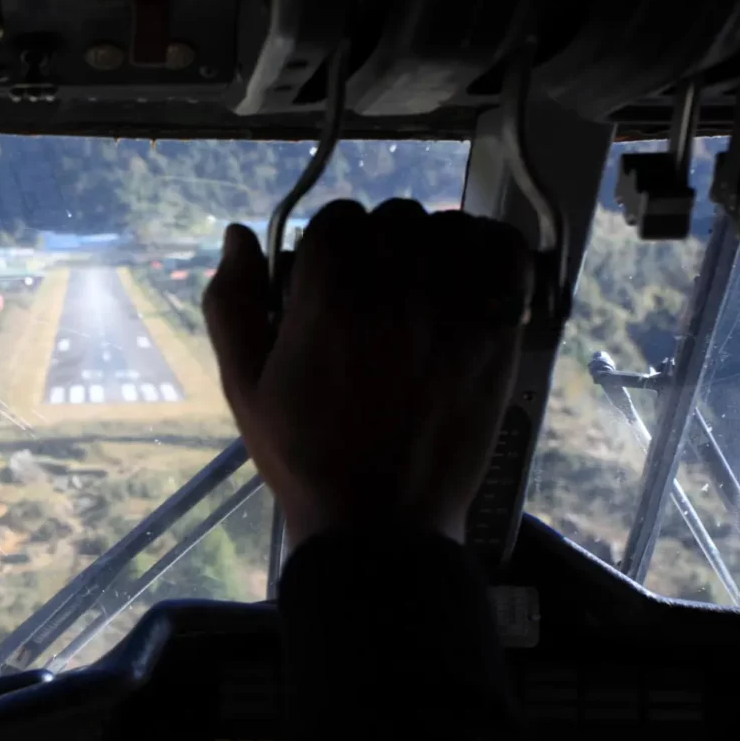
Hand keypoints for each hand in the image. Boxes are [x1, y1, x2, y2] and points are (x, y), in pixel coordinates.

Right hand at [202, 199, 530, 546]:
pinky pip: (506, 256)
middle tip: (373, 291)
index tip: (329, 280)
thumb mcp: (244, 385)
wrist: (379, 521)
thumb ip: (233, 303)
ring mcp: (454, 310)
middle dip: (379, 245)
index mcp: (329, 297)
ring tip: (421, 288)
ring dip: (432, 247)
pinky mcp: (497, 334)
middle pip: (396, 219)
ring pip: (450, 229)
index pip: (338, 219)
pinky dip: (490, 253)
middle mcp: (395, 291)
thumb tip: (239, 236)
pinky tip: (468, 281)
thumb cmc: (304, 454)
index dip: (329, 246)